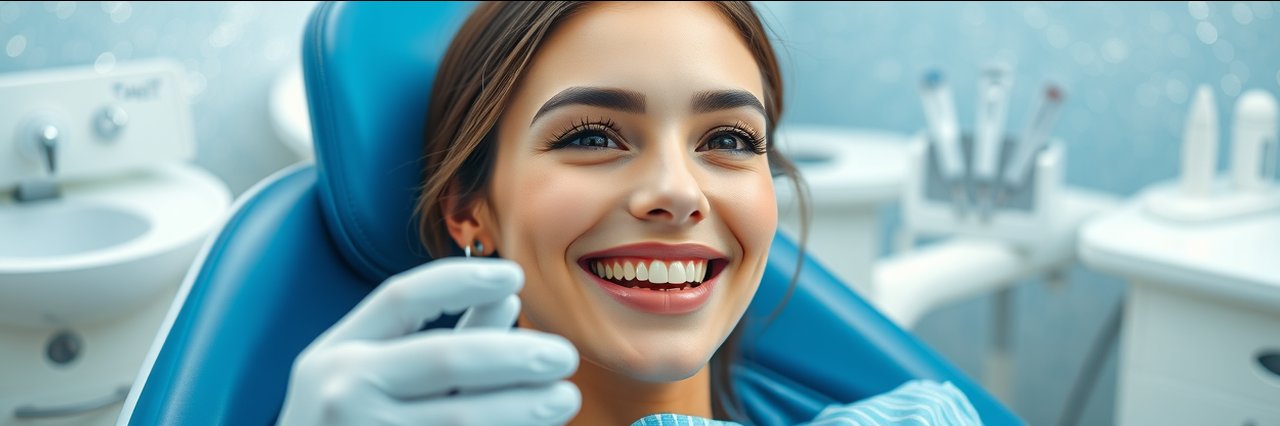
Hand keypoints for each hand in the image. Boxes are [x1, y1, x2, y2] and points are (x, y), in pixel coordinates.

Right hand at [278, 258, 580, 424]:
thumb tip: (509, 299)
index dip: (462, 280)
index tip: (516, 275)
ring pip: (460, 419)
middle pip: (443, 359)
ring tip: (564, 399)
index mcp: (335, 353)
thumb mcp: (368, 373)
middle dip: (513, 355)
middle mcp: (342, 392)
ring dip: (521, 408)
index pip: (400, 297)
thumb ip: (439, 336)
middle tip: (563, 356)